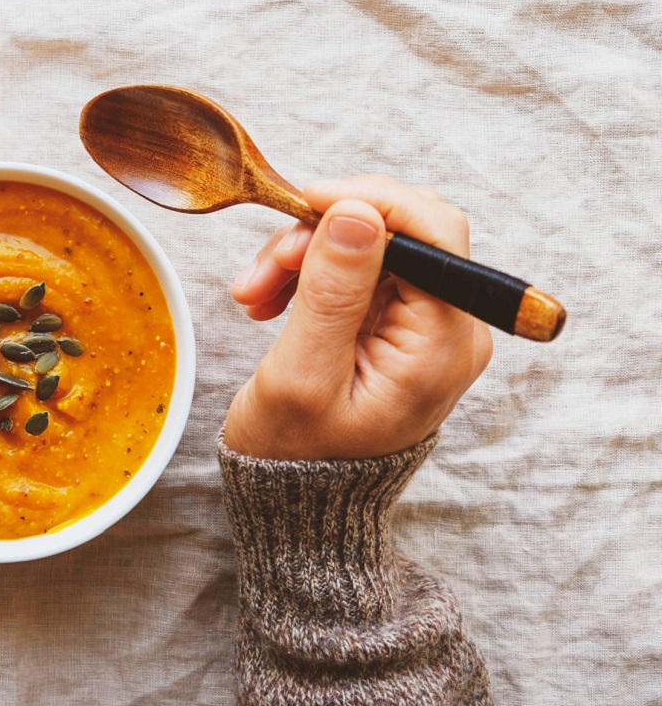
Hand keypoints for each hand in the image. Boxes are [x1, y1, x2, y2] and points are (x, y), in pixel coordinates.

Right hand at [224, 176, 492, 459]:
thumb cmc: (296, 457)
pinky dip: (310, 274)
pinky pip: (359, 271)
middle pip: (401, 232)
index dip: (371, 201)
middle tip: (265, 266)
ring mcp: (425, 327)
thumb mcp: (303, 374)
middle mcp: (450, 330)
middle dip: (325, 234)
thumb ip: (332, 291)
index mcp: (442, 345)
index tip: (306, 200)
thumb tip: (356, 212)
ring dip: (307, 255)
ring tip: (255, 292)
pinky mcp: (397, 327)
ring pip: (372, 245)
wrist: (300, 505)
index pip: (434, 232)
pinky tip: (270, 299)